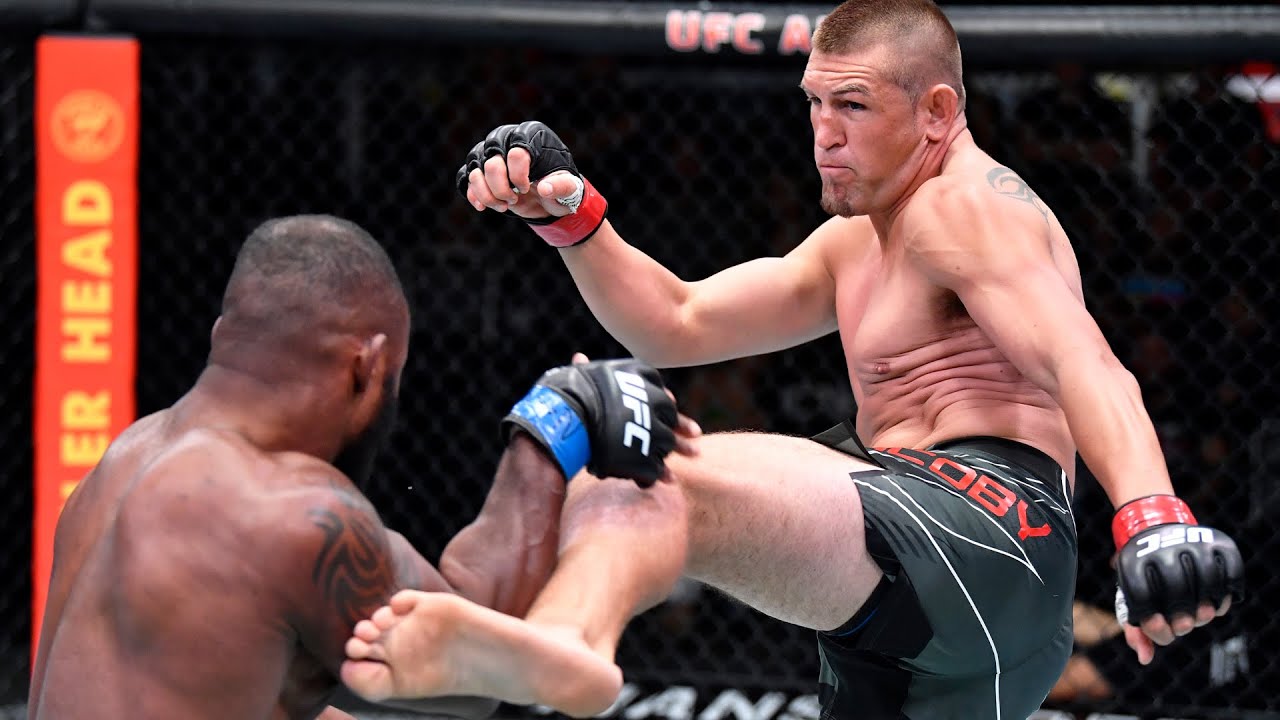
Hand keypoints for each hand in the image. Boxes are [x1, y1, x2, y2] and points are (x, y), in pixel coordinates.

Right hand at [457, 121, 607, 246]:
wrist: (550, 198)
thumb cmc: (561, 186)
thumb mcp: (569, 188)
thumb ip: (561, 186)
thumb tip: (545, 188)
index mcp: (531, 136)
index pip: (515, 152)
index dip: (518, 175)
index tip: (526, 188)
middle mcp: (508, 139)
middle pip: (491, 159)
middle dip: (500, 186)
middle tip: (513, 200)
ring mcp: (493, 154)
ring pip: (475, 169)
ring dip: (486, 194)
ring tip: (503, 207)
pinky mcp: (482, 170)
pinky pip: (466, 177)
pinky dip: (472, 193)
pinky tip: (482, 208)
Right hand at [502, 355, 698, 485]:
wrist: (566, 415)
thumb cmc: (569, 392)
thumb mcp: (580, 376)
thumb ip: (586, 370)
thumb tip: (579, 357)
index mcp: (640, 382)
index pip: (659, 394)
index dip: (666, 405)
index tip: (672, 408)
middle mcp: (650, 404)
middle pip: (669, 420)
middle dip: (681, 432)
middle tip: (696, 444)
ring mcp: (648, 431)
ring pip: (665, 444)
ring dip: (674, 454)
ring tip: (682, 468)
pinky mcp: (640, 456)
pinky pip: (653, 467)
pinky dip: (658, 474)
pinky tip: (665, 481)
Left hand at [1112, 495, 1243, 664]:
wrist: (1155, 527)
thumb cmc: (1144, 574)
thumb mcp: (1131, 594)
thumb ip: (1137, 628)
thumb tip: (1145, 658)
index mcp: (1132, 562)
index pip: (1143, 599)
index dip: (1154, 624)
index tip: (1163, 628)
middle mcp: (1161, 548)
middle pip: (1177, 592)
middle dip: (1183, 618)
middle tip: (1185, 624)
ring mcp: (1191, 542)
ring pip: (1206, 583)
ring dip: (1207, 608)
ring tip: (1202, 614)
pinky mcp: (1218, 543)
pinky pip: (1231, 572)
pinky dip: (1228, 593)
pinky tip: (1219, 603)